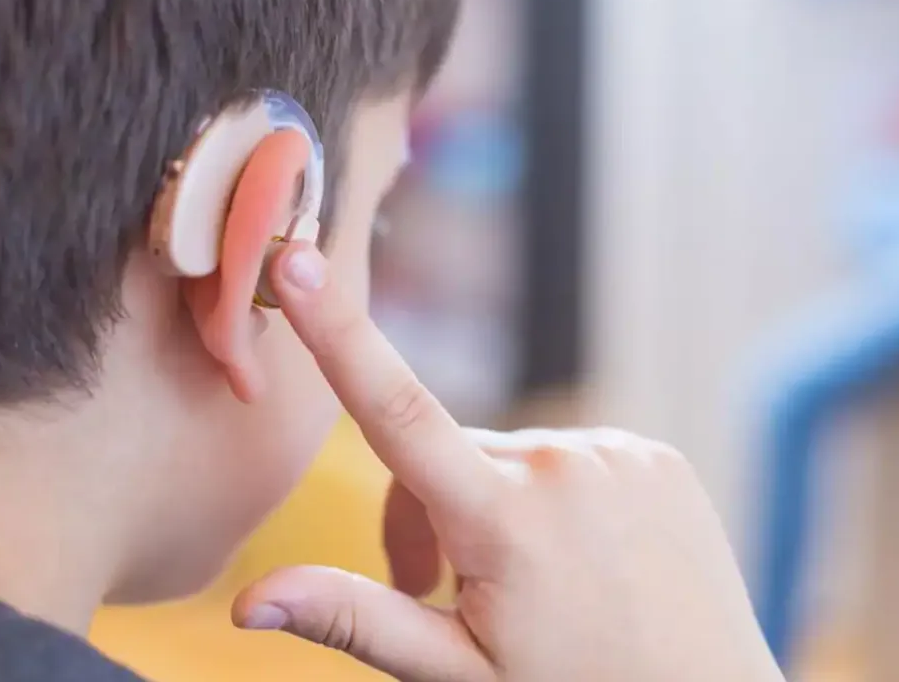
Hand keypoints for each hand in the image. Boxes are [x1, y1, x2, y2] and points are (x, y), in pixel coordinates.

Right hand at [232, 243, 782, 681]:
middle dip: (427, 514)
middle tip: (442, 592)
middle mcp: (560, 466)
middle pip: (445, 460)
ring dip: (494, 506)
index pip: (395, 412)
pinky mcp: (652, 454)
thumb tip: (246, 603)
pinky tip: (584, 560)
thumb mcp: (458, 672)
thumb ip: (355, 619)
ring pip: (507, 459)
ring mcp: (615, 453)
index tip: (295, 258)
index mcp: (502, 521)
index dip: (336, 332)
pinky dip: (554, 498)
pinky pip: (568, 459)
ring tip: (529, 584)